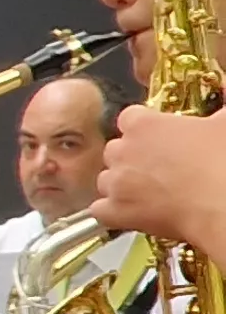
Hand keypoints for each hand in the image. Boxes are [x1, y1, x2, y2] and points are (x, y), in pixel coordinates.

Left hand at [98, 106, 225, 256]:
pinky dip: (113, 212)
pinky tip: (132, 213)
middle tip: (161, 167)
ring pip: (107, 179)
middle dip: (132, 157)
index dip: (145, 127)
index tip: (160, 135)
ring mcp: (116, 182)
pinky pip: (100, 210)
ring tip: (150, 192)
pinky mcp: (115, 211)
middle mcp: (123, 151)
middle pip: (116, 149)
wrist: (223, 204)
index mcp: (144, 125)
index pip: (130, 118)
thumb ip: (222, 100)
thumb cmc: (225, 160)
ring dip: (122, 185)